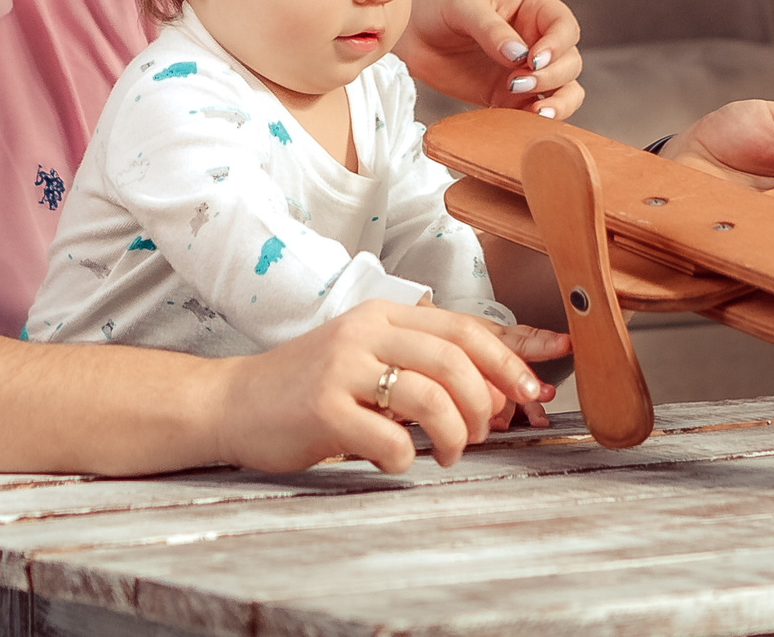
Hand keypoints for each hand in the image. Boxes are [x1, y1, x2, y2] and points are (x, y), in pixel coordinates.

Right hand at [208, 301, 570, 473]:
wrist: (233, 403)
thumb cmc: (308, 387)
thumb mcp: (366, 360)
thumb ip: (423, 368)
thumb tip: (499, 396)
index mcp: (381, 314)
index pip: (463, 326)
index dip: (511, 357)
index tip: (539, 387)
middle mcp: (363, 332)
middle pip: (455, 359)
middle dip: (487, 401)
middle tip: (486, 432)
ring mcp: (342, 368)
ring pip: (431, 397)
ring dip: (455, 436)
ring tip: (447, 453)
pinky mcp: (323, 408)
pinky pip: (392, 440)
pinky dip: (407, 459)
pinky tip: (393, 459)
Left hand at [396, 0, 584, 120]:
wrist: (410, 36)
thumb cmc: (437, 6)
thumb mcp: (461, 6)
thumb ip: (490, 29)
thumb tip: (520, 56)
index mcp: (534, 7)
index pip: (564, 26)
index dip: (558, 45)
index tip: (534, 59)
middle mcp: (538, 39)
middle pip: (570, 61)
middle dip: (553, 75)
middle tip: (519, 82)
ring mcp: (528, 70)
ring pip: (565, 89)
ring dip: (558, 102)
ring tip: (536, 112)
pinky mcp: (512, 97)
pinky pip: (537, 110)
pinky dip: (538, 119)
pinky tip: (525, 123)